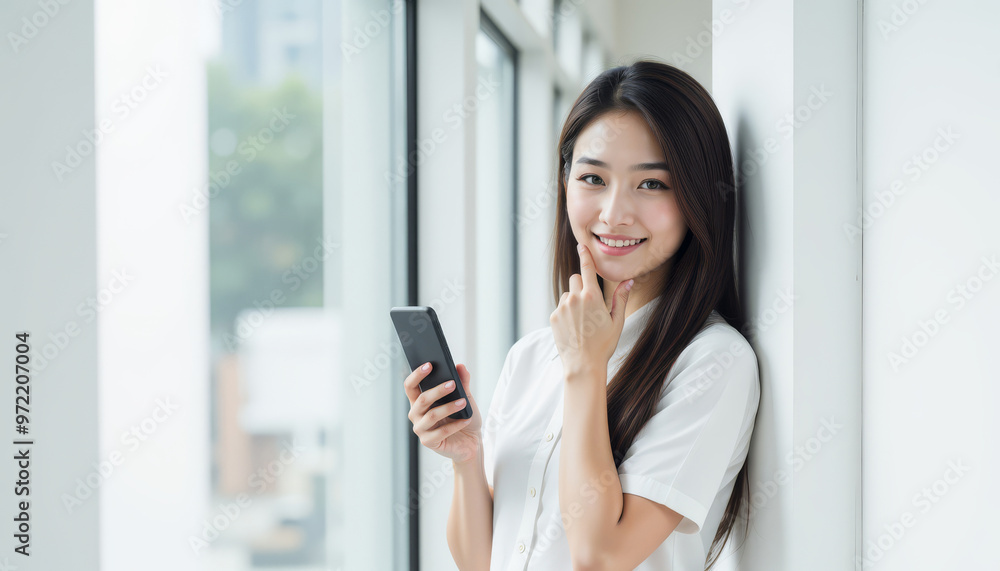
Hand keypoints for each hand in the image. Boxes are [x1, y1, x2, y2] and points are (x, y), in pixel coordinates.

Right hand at [404, 362, 482, 463]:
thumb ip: (463, 382)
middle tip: (453, 384)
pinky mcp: (428, 442)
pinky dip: (455, 425)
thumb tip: (460, 366)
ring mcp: (421, 429)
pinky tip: (466, 419)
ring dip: (449, 407)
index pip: (411, 386)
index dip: (417, 375)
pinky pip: (441, 432)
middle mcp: (416, 414)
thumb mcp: (466, 397)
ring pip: (432, 415)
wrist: (471, 442)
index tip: (429, 365)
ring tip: (463, 402)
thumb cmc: (464, 417)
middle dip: (437, 390)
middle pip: (422, 399)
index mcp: (420, 401)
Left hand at [549, 243, 632, 377]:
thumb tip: (629, 281)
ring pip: (567, 294)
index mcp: (592, 296)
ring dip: (573, 301)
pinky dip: (566, 313)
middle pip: (575, 279)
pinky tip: (574, 328)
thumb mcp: (617, 321)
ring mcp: (562, 308)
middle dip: (581, 286)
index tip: (581, 246)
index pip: (586, 268)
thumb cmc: (603, 344)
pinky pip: (560, 308)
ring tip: (582, 321)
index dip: (584, 256)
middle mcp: (574, 298)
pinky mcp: (553, 317)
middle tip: (589, 304)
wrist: (583, 364)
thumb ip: (620, 298)